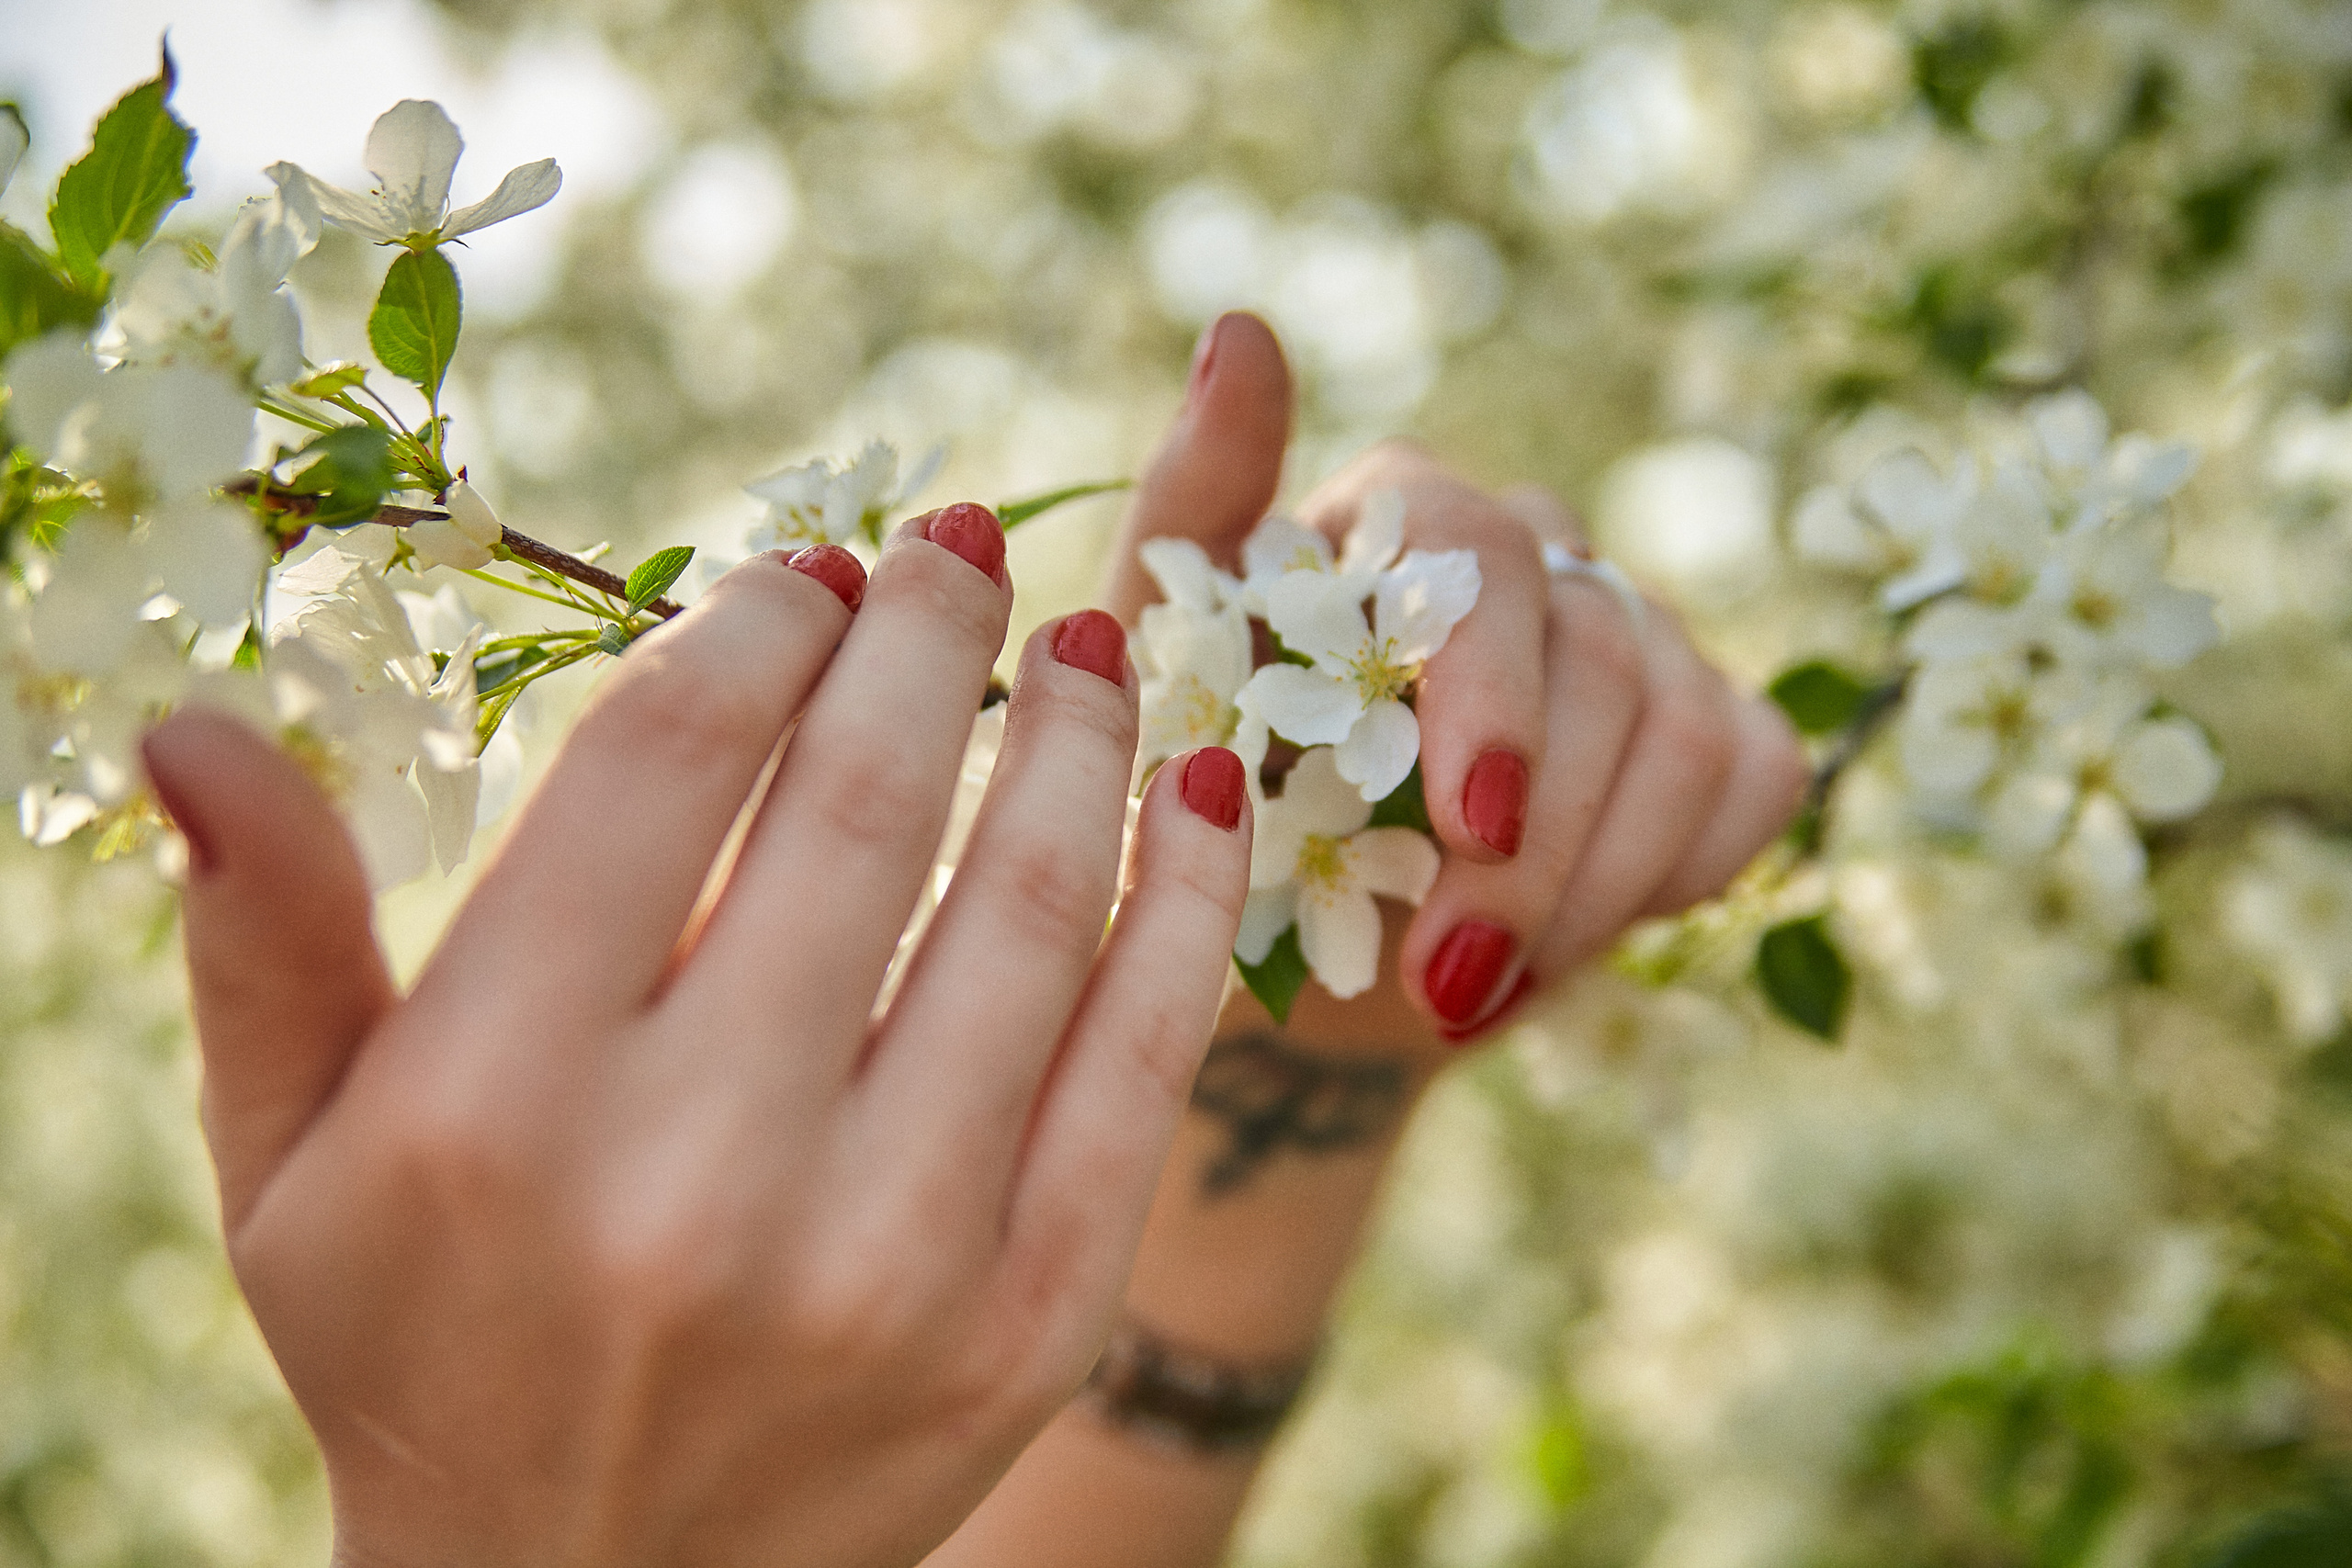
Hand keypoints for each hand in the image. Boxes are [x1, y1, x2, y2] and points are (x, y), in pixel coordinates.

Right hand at [142, 512, 1252, 1567]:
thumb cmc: (430, 1339)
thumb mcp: (295, 1165)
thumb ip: (265, 943)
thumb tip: (195, 724)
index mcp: (498, 1103)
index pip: (669, 764)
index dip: (760, 625)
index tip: (812, 569)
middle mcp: (698, 1177)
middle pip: (866, 807)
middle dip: (929, 640)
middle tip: (959, 550)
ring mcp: (893, 1258)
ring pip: (1030, 909)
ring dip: (1081, 738)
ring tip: (1091, 643)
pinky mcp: (1035, 1323)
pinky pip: (1146, 1058)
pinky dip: (1191, 900)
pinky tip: (1201, 789)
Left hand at [1106, 314, 1808, 1057]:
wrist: (1295, 949)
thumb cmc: (1212, 801)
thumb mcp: (1159, 681)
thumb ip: (1193, 517)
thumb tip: (1241, 330)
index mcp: (1400, 513)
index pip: (1480, 552)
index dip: (1491, 693)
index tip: (1468, 827)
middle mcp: (1532, 548)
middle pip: (1601, 649)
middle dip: (1536, 841)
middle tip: (1448, 979)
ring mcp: (1635, 629)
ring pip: (1686, 728)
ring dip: (1588, 886)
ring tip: (1468, 992)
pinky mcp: (1710, 722)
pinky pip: (1749, 779)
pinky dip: (1665, 879)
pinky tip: (1548, 955)